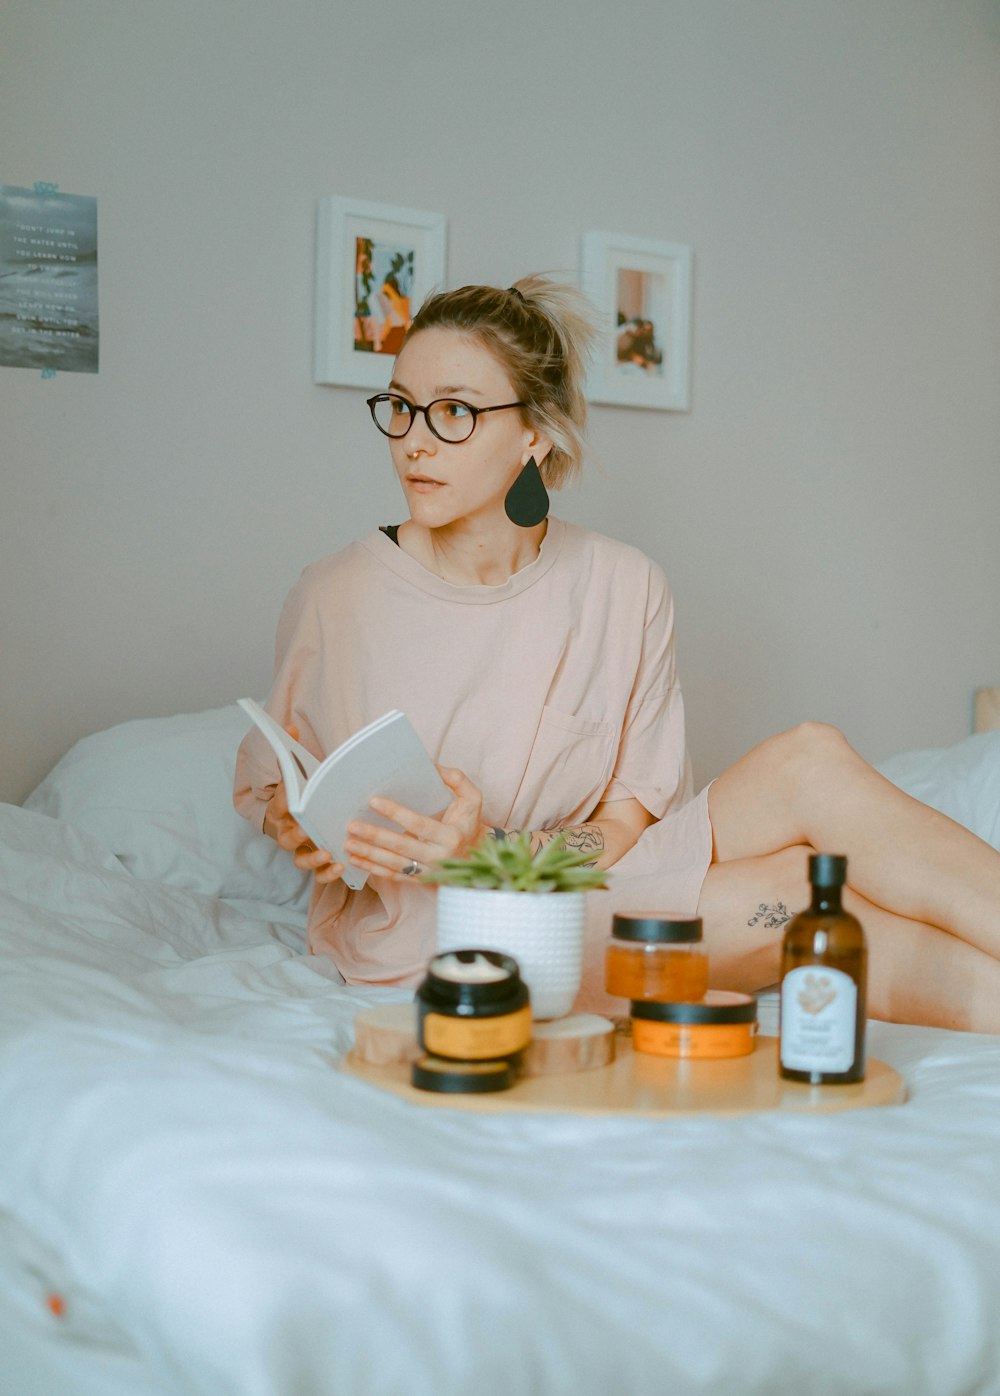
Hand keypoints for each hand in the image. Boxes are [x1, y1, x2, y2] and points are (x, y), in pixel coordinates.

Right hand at [262, 726, 343, 884]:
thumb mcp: (303, 771)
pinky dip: (327, 873)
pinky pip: (318, 874)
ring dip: (312, 858)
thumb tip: (291, 728)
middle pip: (286, 836)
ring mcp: (302, 849)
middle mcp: (289, 832)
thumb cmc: (308, 792)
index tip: (292, 788)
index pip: (279, 803)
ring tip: (326, 852)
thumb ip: (293, 750)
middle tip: (308, 828)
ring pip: (299, 859)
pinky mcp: (317, 863)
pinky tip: (341, 867)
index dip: (283, 796)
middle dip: (296, 832)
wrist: (312, 812)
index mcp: (283, 809)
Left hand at [343, 766, 486, 880]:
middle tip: (352, 825)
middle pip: (401, 847)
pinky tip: (355, 860)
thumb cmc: (469, 823)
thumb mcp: (472, 798)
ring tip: (348, 843)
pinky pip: (393, 876)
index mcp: (450, 835)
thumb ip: (456, 779)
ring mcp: (428, 872)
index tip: (373, 801)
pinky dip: (372, 869)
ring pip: (394, 865)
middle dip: (374, 836)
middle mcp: (439, 857)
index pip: (418, 824)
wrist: (477, 857)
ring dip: (369, 854)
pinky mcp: (420, 880)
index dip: (395, 813)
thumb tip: (432, 766)